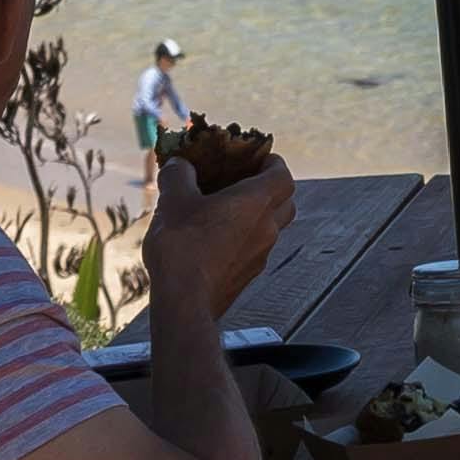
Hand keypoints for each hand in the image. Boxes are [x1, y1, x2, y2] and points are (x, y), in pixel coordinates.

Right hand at [138, 146, 293, 324]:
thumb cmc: (183, 246)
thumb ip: (178, 174)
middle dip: (271, 188)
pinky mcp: (248, 276)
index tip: (255, 157)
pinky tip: (216, 238)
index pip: (283, 174)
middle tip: (244, 181)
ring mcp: (260, 255)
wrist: (185, 302)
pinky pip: (255, 249)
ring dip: (257, 215)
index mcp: (257, 202)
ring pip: (272, 227)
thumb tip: (179, 164)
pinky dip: (245, 238)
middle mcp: (267, 228)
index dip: (272, 162)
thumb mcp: (173, 199)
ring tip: (226, 209)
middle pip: (286, 201)